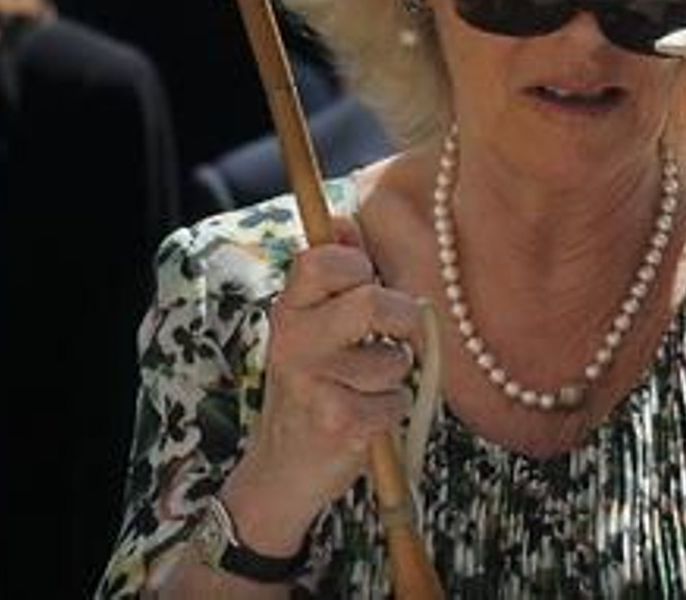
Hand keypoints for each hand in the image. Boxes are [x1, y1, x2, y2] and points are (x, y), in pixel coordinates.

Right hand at [224, 216, 424, 552]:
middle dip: (402, 319)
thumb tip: (343, 217)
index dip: (359, 264)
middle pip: (373, 302)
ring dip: (397, 375)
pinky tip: (367, 418)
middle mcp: (292, 338)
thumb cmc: (312, 383)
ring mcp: (312, 382)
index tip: (365, 283)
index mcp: (289, 306)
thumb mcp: (311, 324)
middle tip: (398, 334)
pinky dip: (393, 411)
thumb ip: (333, 271)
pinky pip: (396, 402)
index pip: (324, 258)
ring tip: (370, 385)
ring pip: (394, 359)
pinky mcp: (337, 424)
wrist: (282, 468)